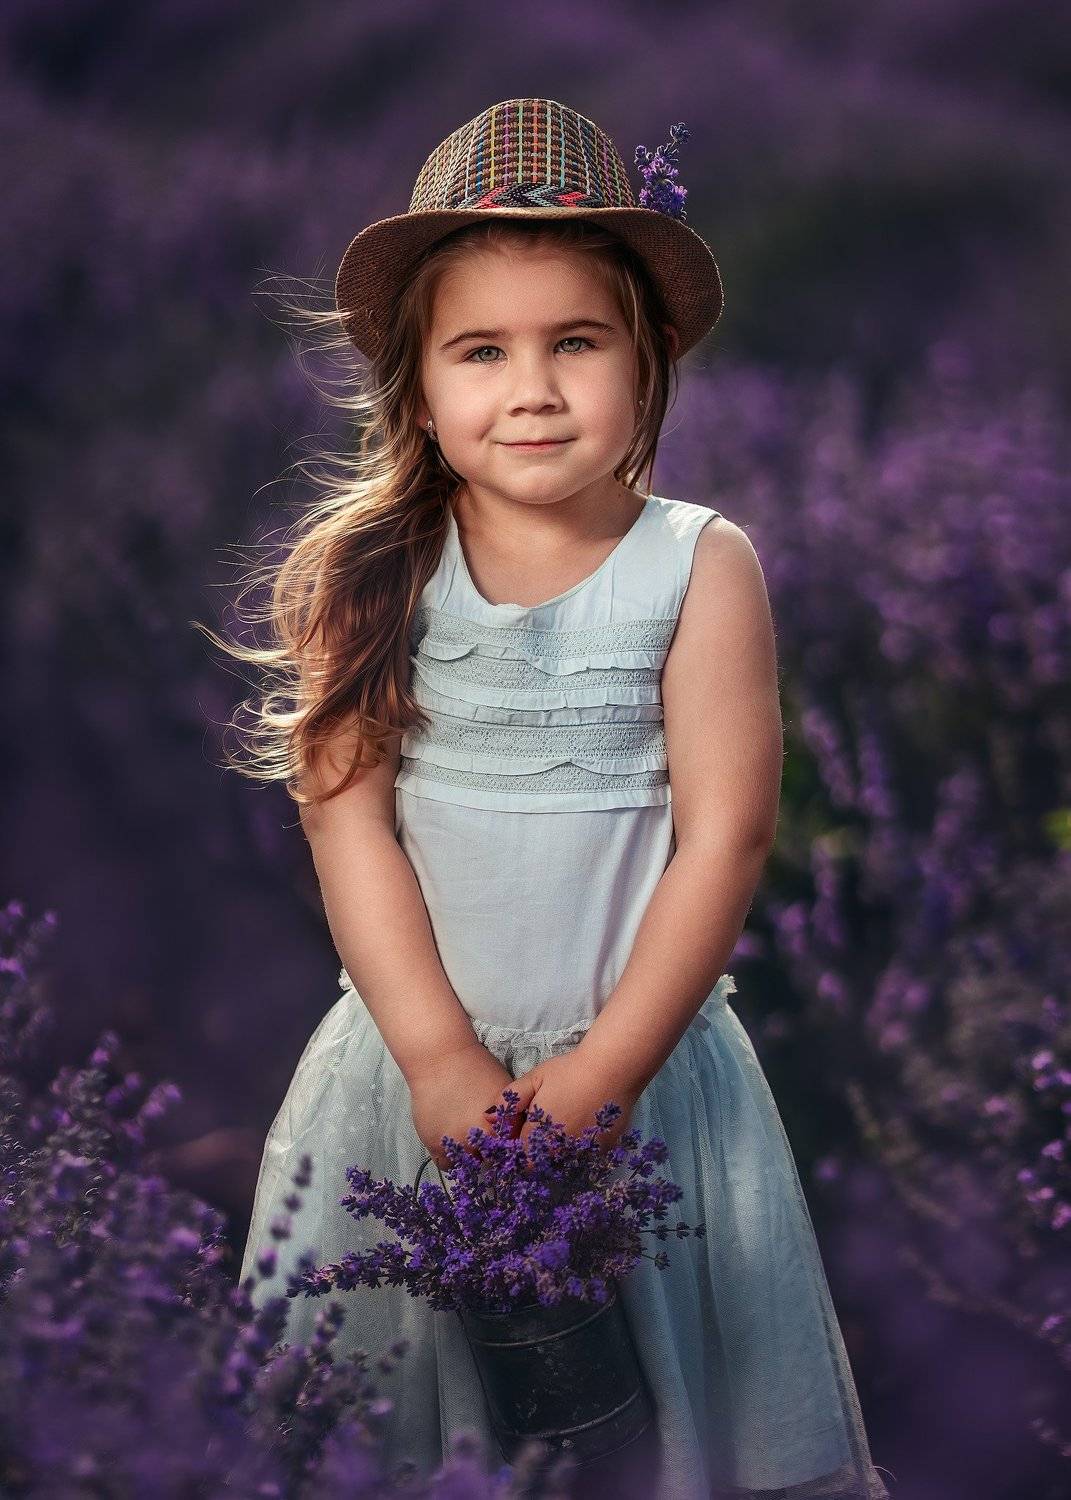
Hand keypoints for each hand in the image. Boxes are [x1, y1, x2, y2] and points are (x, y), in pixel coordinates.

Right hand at [407, 1041, 522, 1171]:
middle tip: (486, 1148)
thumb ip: (513, 1119)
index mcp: (503, 1127)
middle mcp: (482, 1139)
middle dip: (491, 1157)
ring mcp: (458, 1143)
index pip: (511, 1155)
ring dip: (469, 1157)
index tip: (505, 1152)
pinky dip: (450, 1158)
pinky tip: (453, 1144)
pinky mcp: (435, 1144)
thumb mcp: (506, 1092)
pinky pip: (446, 1165)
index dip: (509, 1154)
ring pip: (469, 1166)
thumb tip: (519, 1139)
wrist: (442, 1058)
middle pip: (491, 1163)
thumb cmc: (478, 1069)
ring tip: (468, 1143)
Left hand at [508, 1051, 640, 1163]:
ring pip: (562, 1165)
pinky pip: (584, 1159)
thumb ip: (509, 1100)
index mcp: (537, 1136)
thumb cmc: (569, 1072)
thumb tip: (488, 1118)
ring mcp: (582, 1154)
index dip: (513, 1152)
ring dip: (556, 1156)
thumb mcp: (534, 1079)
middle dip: (533, 1157)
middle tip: (537, 1133)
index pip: (517, 1159)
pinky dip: (578, 1151)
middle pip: (539, 1166)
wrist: (612, 1070)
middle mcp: (559, 1152)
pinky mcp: (602, 1151)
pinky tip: (580, 1130)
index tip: (516, 1138)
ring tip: (558, 1132)